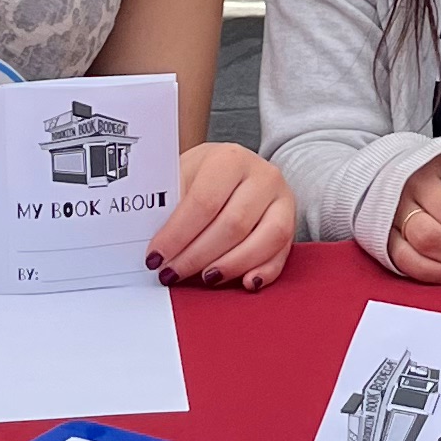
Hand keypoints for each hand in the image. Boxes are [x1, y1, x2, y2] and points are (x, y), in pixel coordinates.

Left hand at [151, 141, 293, 290]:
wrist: (235, 169)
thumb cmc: (202, 178)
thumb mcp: (182, 177)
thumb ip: (168, 205)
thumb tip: (149, 242)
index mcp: (229, 158)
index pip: (203, 202)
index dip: (177, 235)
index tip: (156, 257)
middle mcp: (262, 175)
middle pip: (232, 225)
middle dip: (198, 256)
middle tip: (172, 273)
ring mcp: (282, 198)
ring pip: (263, 240)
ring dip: (230, 266)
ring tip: (204, 279)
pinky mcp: (291, 221)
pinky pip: (282, 252)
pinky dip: (264, 271)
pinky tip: (245, 283)